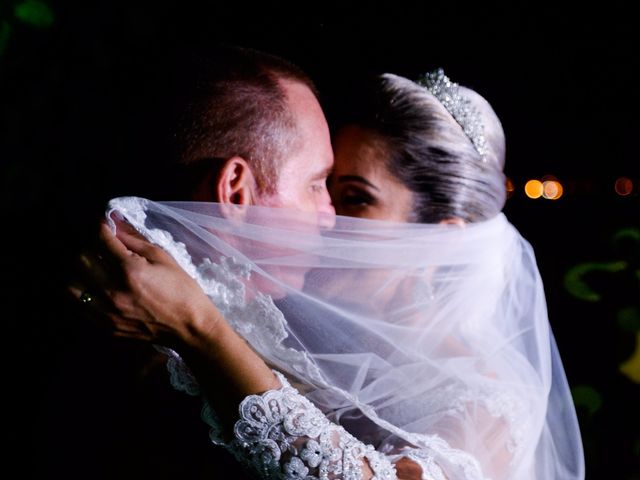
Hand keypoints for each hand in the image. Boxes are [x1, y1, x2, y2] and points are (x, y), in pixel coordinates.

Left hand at [69, 215, 222, 347]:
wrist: (190, 328)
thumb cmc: (182, 290)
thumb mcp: (163, 258)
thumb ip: (135, 239)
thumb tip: (115, 222)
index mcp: (130, 270)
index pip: (101, 239)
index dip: (101, 227)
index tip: (103, 224)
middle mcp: (113, 291)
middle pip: (80, 259)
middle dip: (89, 246)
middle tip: (100, 246)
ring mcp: (106, 312)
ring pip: (71, 284)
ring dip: (79, 271)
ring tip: (93, 268)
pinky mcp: (105, 326)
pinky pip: (79, 305)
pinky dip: (83, 292)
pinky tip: (96, 287)